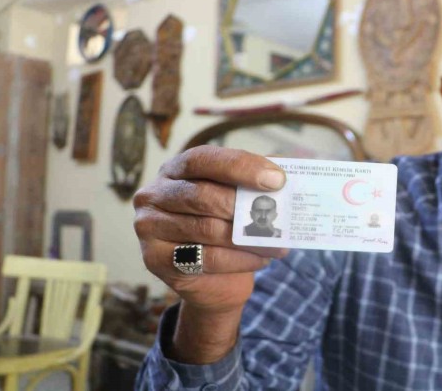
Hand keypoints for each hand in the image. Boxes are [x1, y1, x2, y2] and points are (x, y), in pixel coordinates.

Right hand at [133, 145, 287, 313]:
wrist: (213, 280)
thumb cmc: (227, 227)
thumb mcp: (239, 199)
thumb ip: (257, 182)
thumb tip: (292, 168)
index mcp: (177, 168)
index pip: (204, 159)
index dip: (241, 167)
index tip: (276, 179)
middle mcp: (155, 193)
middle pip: (202, 196)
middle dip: (244, 206)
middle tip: (276, 216)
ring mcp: (149, 226)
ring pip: (206, 230)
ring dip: (248, 238)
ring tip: (278, 244)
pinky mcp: (154, 259)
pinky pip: (205, 259)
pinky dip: (239, 259)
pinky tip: (261, 259)